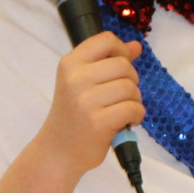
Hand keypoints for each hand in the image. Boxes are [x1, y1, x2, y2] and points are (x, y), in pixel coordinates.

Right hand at [38, 33, 146, 175]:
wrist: (57, 151)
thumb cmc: (72, 116)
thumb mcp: (82, 83)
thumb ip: (107, 62)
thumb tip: (136, 46)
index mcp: (69, 64)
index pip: (106, 40)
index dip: (121, 51)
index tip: (120, 67)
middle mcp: (75, 79)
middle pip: (123, 65)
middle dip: (130, 81)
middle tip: (119, 97)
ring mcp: (86, 101)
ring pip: (131, 87)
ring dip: (134, 100)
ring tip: (121, 110)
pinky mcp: (99, 122)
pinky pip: (134, 108)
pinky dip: (136, 116)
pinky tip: (125, 122)